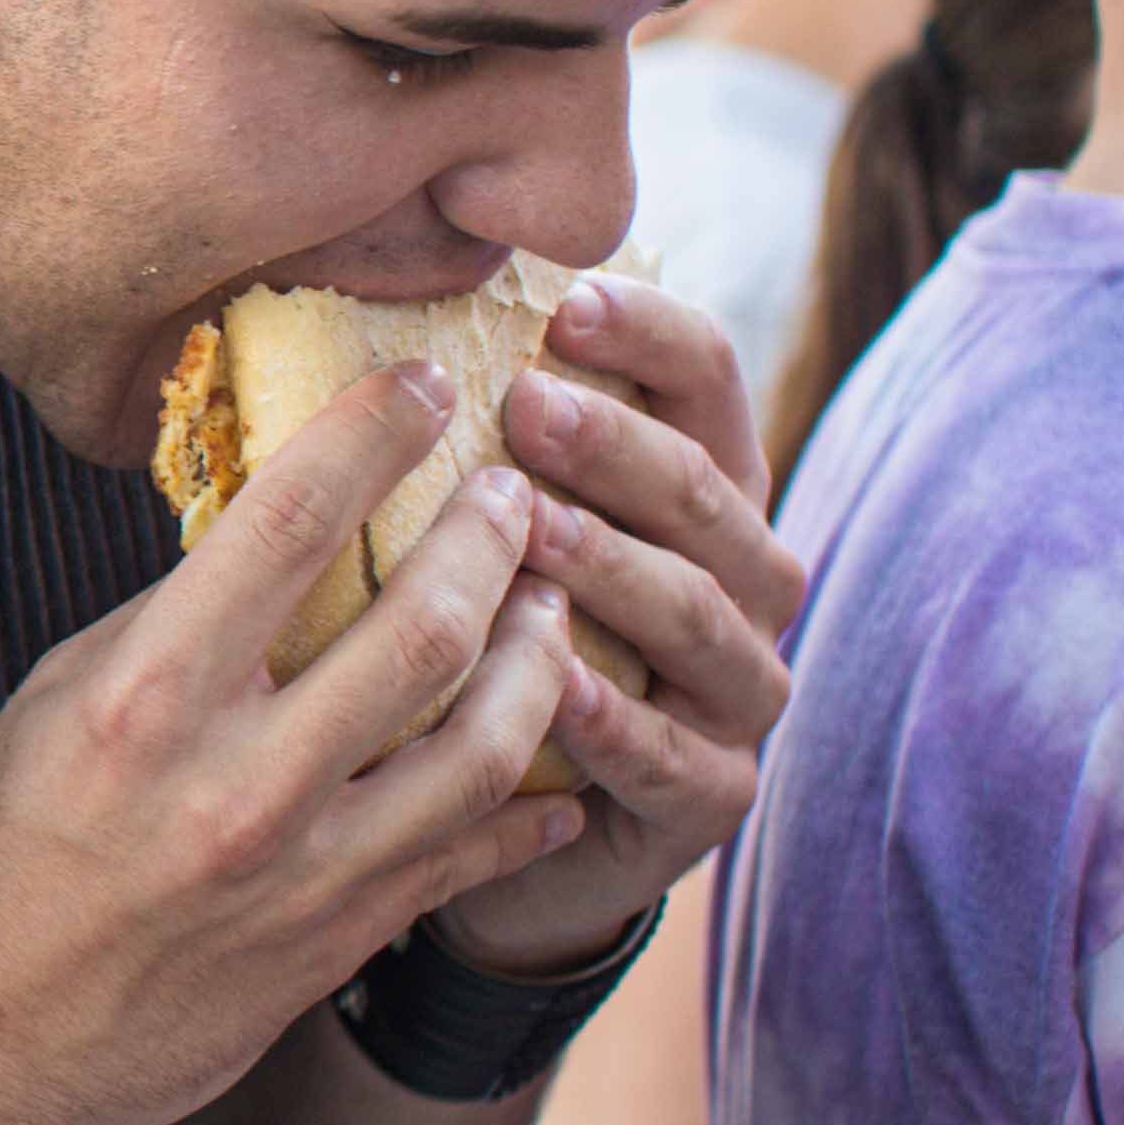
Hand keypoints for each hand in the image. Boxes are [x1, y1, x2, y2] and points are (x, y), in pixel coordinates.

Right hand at [0, 357, 582, 1124]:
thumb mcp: (57, 703)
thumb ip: (173, 624)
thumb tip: (271, 541)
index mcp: (143, 695)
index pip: (287, 521)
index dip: (373, 433)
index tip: (421, 384)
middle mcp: (234, 780)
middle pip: (420, 624)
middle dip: (491, 537)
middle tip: (517, 494)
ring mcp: (301, 873)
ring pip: (481, 743)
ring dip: (536, 659)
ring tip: (550, 609)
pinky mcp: (337, 944)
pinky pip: (467, 855)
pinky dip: (526, 802)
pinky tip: (551, 765)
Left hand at [440, 273, 800, 977]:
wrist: (484, 819)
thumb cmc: (472, 640)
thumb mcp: (477, 530)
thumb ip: (472, 441)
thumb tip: (382, 332)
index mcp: (698, 486)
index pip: (705, 379)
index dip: (648, 334)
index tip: (562, 305)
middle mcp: (740, 578)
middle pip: (707, 489)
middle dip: (617, 445)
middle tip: (525, 405)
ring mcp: (737, 691)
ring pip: (699, 615)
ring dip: (614, 568)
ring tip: (532, 532)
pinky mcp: (713, 795)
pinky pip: (674, 755)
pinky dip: (613, 720)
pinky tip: (548, 683)